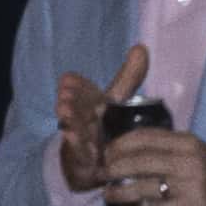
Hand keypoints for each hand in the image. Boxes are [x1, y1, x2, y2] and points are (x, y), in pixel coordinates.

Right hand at [55, 44, 149, 191]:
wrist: (94, 158)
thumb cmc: (105, 122)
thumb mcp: (117, 99)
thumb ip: (129, 76)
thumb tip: (142, 47)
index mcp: (88, 100)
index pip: (78, 88)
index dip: (74, 84)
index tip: (69, 80)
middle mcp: (80, 116)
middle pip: (74, 106)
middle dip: (70, 99)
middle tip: (66, 93)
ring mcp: (79, 136)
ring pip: (73, 126)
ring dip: (69, 118)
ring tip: (63, 110)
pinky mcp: (81, 156)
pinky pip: (78, 150)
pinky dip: (75, 143)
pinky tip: (72, 137)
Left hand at [99, 125, 205, 205]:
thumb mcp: (192, 148)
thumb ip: (163, 144)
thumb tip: (123, 148)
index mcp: (185, 141)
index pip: (143, 138)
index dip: (118, 146)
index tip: (105, 154)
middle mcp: (187, 160)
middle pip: (138, 162)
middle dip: (112, 169)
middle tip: (101, 175)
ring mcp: (190, 184)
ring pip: (143, 187)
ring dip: (119, 192)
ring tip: (108, 195)